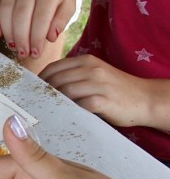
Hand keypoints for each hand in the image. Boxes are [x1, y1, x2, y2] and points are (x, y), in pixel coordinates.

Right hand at [0, 0, 73, 59]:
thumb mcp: (68, 3)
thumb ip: (61, 20)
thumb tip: (49, 37)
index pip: (41, 17)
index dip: (37, 38)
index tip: (36, 53)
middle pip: (21, 15)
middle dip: (21, 39)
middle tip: (23, 54)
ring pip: (5, 11)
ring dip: (8, 33)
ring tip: (14, 47)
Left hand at [41, 54, 163, 127]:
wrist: (147, 99)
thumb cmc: (116, 90)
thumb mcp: (95, 76)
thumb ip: (74, 77)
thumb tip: (44, 88)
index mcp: (86, 61)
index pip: (53, 68)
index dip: (39, 81)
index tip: (32, 93)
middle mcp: (91, 69)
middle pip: (55, 80)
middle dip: (42, 94)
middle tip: (35, 106)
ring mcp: (98, 84)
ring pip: (64, 92)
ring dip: (53, 103)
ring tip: (47, 113)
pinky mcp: (103, 100)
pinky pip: (78, 105)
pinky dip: (68, 111)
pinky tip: (64, 118)